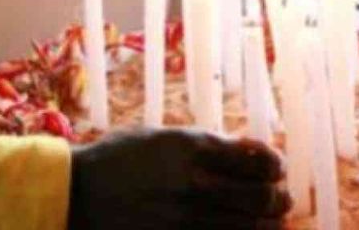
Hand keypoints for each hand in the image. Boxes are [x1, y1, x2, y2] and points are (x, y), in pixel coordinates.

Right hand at [67, 129, 288, 229]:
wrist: (77, 193)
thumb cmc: (117, 158)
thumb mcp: (160, 137)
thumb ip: (203, 143)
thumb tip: (246, 149)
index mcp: (192, 149)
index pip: (258, 159)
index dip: (275, 164)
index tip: (274, 168)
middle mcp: (196, 183)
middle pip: (263, 196)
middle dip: (279, 197)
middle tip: (281, 198)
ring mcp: (188, 218)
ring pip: (251, 227)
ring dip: (267, 223)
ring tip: (270, 220)